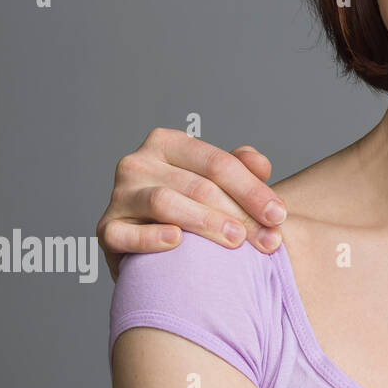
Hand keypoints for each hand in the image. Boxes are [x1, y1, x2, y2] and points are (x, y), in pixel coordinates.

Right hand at [97, 128, 286, 281]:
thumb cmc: (196, 205)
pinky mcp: (107, 228)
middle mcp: (138, 163)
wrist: (157, 244)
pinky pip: (125, 234)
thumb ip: (241, 167)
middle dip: (239, 214)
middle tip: (268, 239)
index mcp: (168, 143)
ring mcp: (119, 195)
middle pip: (199, 186)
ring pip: (165, 203)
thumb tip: (260, 166)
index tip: (280, 215)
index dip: (253, 190)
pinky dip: (151, 237)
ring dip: (206, 223)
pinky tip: (177, 242)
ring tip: (236, 242)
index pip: (219, 164)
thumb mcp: (219, 180)